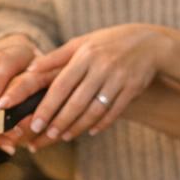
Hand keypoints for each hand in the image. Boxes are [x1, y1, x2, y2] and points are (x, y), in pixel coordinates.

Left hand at [0, 24, 172, 149]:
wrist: (149, 43)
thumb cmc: (107, 43)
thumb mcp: (81, 43)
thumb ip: (55, 57)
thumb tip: (30, 69)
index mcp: (84, 55)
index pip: (61, 85)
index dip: (48, 106)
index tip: (36, 123)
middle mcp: (101, 67)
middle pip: (77, 101)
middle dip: (60, 121)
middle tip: (47, 136)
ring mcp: (119, 79)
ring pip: (96, 109)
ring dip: (79, 126)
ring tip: (65, 137)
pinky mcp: (133, 89)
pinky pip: (115, 111)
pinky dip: (102, 123)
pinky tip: (90, 131)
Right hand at [0, 33, 40, 152]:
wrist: (8, 52)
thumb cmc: (32, 69)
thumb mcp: (45, 76)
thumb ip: (41, 95)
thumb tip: (30, 124)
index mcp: (5, 55)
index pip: (0, 83)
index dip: (4, 109)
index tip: (16, 131)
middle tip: (13, 142)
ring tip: (7, 142)